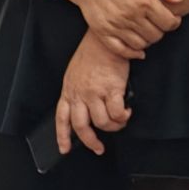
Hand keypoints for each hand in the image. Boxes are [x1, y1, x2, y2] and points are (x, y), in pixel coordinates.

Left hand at [51, 33, 136, 156]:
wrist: (104, 40)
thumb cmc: (92, 54)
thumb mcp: (75, 74)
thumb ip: (77, 91)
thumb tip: (87, 108)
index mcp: (69, 91)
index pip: (61, 118)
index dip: (62, 136)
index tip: (64, 149)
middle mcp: (79, 94)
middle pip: (81, 126)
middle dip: (90, 141)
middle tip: (99, 147)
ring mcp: (94, 93)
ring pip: (102, 123)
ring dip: (114, 127)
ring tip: (120, 121)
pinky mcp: (112, 89)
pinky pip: (117, 113)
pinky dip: (123, 117)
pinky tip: (127, 112)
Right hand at [79, 0, 187, 54]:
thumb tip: (180, 0)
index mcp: (144, 1)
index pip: (169, 23)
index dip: (174, 22)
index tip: (172, 18)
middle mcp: (131, 16)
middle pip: (156, 35)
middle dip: (161, 30)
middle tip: (157, 23)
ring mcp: (116, 26)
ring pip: (142, 44)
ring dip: (147, 40)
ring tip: (146, 31)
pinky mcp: (104, 32)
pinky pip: (122, 50)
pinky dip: (132, 53)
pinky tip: (137, 49)